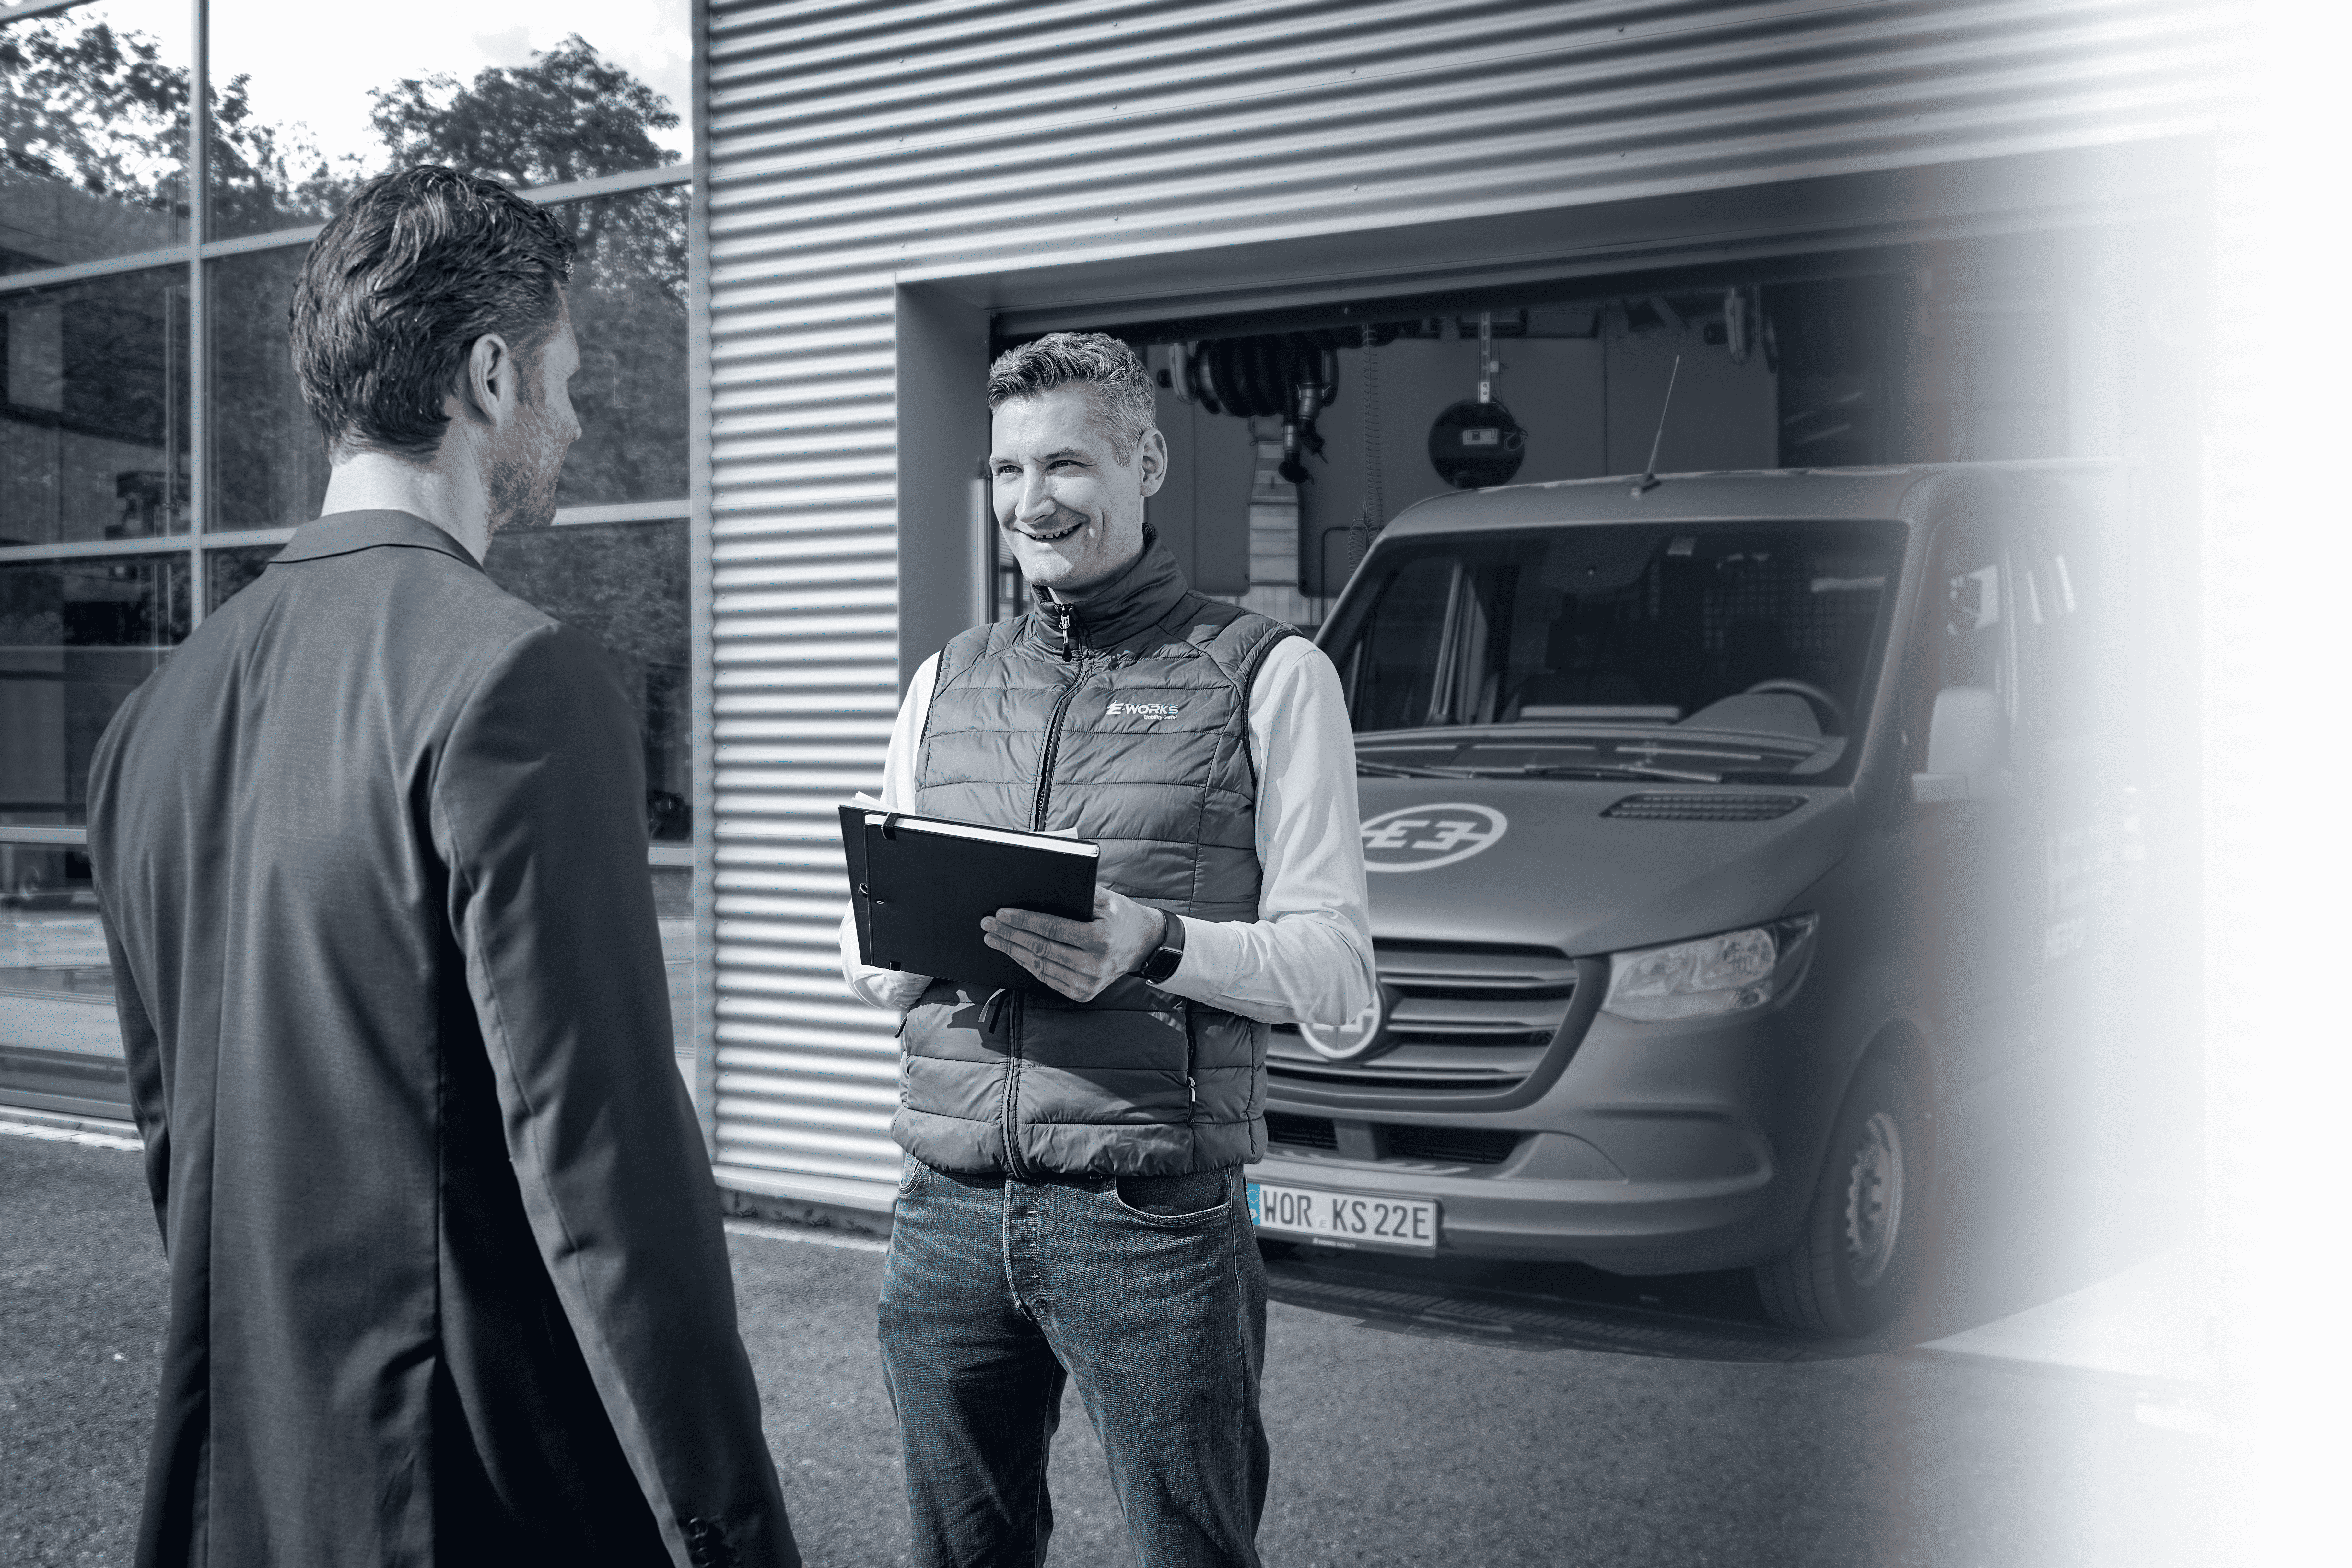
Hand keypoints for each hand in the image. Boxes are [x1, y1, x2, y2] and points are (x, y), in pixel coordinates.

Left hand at [981, 889, 1165, 1002]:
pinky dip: (1028, 965)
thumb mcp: (1107, 899)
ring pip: (1040, 966)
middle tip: (989, 924)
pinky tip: (1014, 953)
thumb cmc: (1122, 917)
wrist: (1144, 945)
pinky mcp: (1082, 993)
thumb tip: (1040, 887)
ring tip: (994, 938)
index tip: (1002, 913)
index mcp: (1100, 939)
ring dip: (1013, 951)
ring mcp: (1088, 983)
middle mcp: (1094, 965)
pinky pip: (1047, 979)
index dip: (1023, 921)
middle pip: (1041, 949)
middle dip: (1010, 935)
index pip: (1052, 929)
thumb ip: (1079, 893)